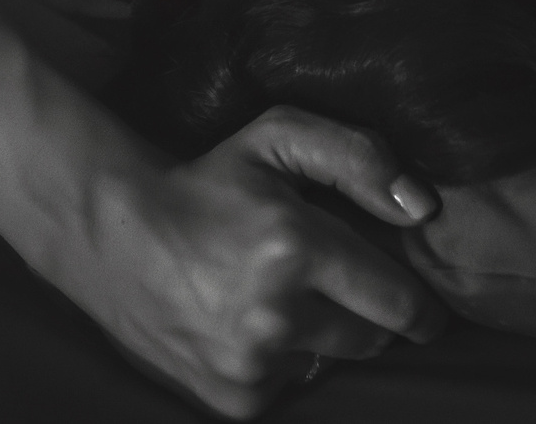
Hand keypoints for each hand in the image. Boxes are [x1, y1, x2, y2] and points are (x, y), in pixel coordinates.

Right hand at [57, 109, 448, 417]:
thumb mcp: (277, 138)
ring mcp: (251, 365)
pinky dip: (282, 362)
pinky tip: (251, 327)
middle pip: (374, 340)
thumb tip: (422, 208)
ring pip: (331, 363)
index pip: (401, 301)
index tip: (423, 304)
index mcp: (296, 245)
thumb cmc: (206, 183)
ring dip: (322, 337)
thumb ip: (358, 158)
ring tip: (282, 299)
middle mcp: (276, 314)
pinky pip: (290, 387)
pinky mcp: (233, 400)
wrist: (112, 234)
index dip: (421, 305)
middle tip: (339, 287)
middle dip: (370, 316)